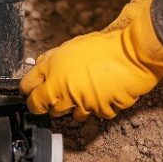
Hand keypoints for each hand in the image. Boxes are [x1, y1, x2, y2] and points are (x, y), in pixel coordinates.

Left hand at [20, 9, 162, 120]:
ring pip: (71, 115)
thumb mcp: (71, 46)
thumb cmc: (104, 47)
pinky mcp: (99, 112)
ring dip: (76, 106)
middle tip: (65, 89)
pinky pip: (94, 114)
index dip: (30, 92)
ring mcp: (82, 104)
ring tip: (88, 90)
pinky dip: (98, 106)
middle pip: (47, 108)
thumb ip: (52, 60)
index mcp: (53, 72)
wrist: (133, 55)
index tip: (34, 92)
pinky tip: (104, 92)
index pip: (29, 92)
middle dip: (53, 101)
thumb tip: (39, 67)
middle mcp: (63, 91)